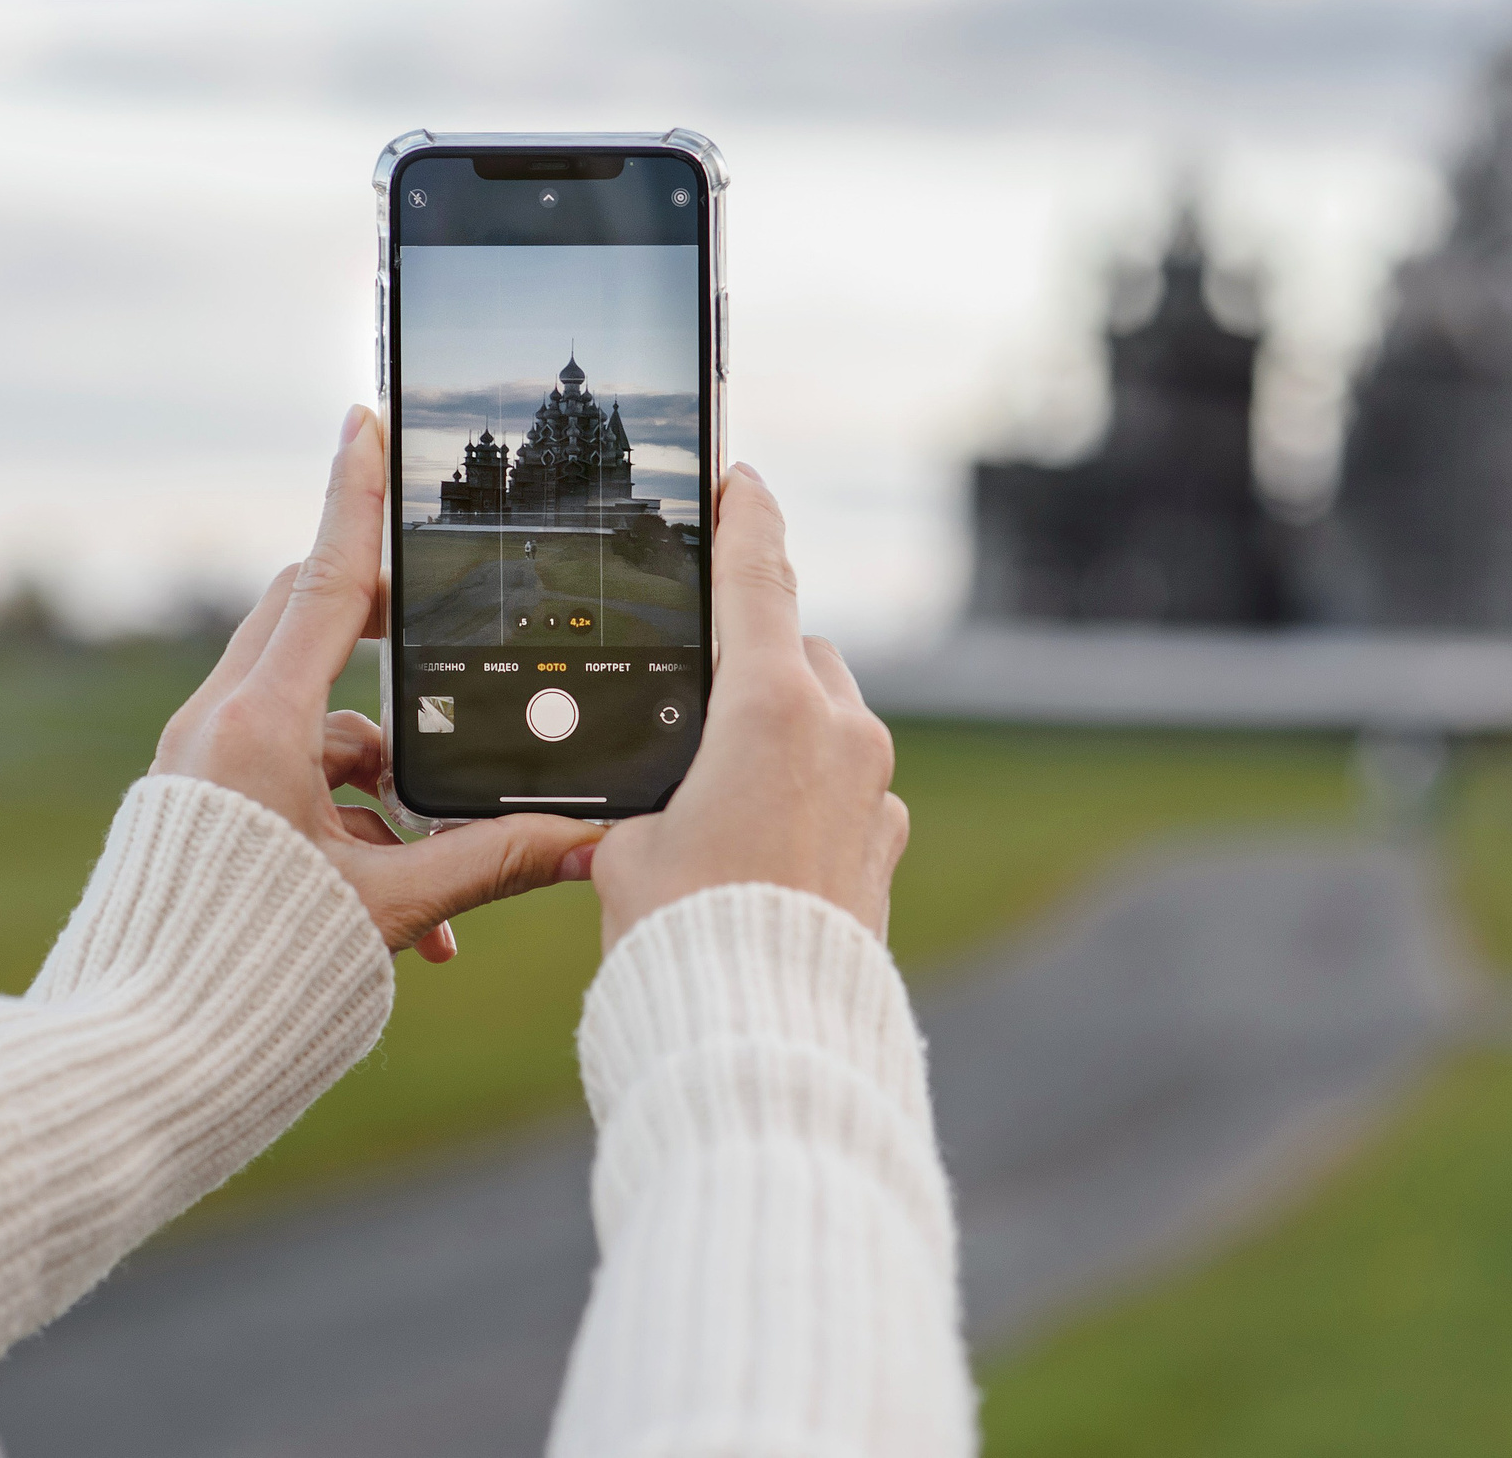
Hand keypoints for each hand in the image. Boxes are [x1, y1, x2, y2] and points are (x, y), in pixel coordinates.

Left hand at [152, 405, 603, 960]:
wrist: (136, 1059)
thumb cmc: (251, 975)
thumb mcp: (392, 908)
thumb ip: (493, 861)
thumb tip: (589, 841)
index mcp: (258, 726)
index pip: (327, 583)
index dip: (355, 498)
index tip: (365, 419)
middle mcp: (218, 726)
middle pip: (314, 625)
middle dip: (393, 632)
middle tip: (454, 628)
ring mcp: (203, 765)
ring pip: (316, 720)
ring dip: (389, 773)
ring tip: (445, 871)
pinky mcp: (201, 808)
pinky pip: (290, 781)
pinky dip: (353, 823)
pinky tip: (414, 920)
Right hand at [584, 464, 908, 951]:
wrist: (763, 1035)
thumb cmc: (683, 935)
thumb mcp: (624, 848)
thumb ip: (637, 796)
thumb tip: (637, 803)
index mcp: (772, 706)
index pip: (758, 576)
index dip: (745, 517)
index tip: (742, 478)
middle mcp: (842, 732)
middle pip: (798, 654)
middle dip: (754, 667)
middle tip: (692, 715)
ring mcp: (877, 789)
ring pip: (829, 723)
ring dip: (785, 736)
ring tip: (716, 802)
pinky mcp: (887, 843)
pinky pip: (851, 789)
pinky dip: (811, 796)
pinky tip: (760, 849)